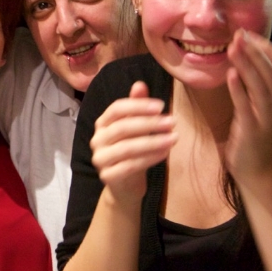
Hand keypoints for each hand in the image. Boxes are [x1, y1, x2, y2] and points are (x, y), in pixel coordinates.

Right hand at [90, 81, 176, 203]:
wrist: (124, 186)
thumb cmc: (132, 152)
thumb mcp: (136, 128)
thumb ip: (137, 107)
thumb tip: (140, 84)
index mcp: (102, 124)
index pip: (116, 109)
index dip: (138, 105)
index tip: (162, 106)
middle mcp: (97, 140)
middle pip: (122, 128)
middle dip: (149, 123)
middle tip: (172, 121)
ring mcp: (100, 159)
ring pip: (127, 148)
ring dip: (153, 141)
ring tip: (174, 138)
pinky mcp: (108, 176)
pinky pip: (130, 166)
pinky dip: (150, 158)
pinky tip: (165, 153)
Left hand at [225, 29, 271, 184]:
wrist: (258, 171)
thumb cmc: (256, 136)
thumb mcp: (262, 108)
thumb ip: (257, 86)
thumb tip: (244, 60)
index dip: (267, 47)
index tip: (249, 34)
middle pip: (271, 70)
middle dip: (255, 50)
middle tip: (238, 34)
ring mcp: (267, 117)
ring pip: (260, 85)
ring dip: (247, 64)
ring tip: (233, 47)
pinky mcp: (252, 129)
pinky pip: (246, 105)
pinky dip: (239, 89)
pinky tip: (231, 74)